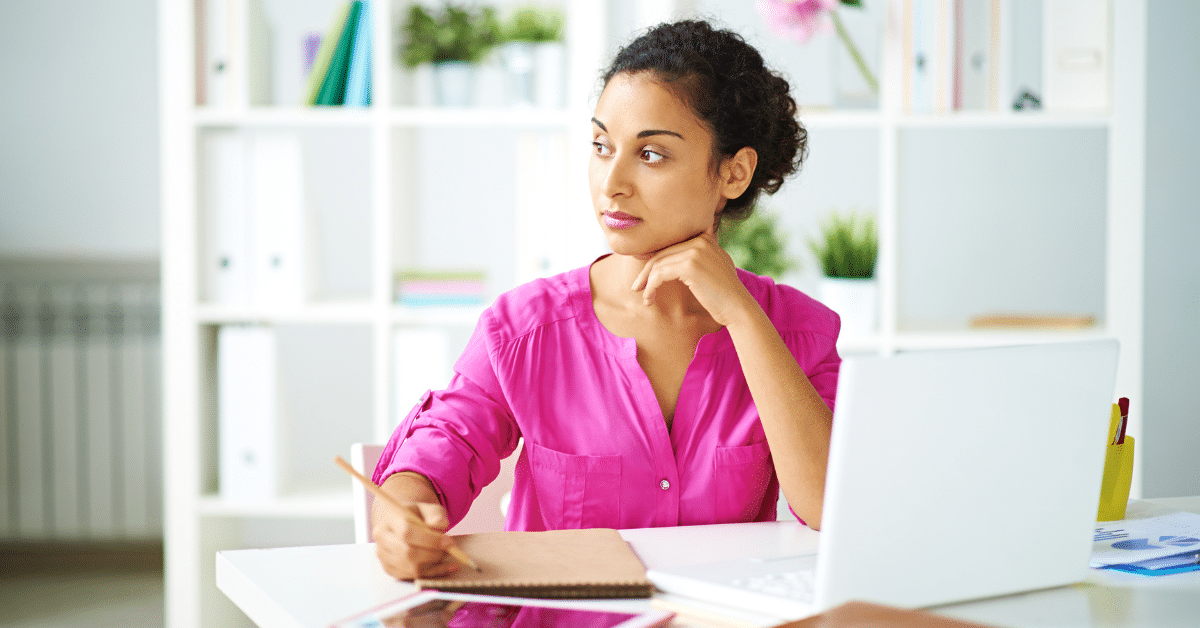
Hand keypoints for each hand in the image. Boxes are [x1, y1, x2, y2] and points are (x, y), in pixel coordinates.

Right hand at [372, 498, 460, 579]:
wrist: (401, 524)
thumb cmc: (416, 515)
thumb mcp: (428, 508)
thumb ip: (435, 514)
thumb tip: (440, 525)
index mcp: (389, 517)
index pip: (407, 532)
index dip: (430, 539)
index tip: (448, 541)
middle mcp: (382, 537)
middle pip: (408, 553)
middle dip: (433, 554)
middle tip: (449, 549)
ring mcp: (383, 555)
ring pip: (411, 568)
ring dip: (433, 564)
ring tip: (445, 554)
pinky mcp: (389, 568)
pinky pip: (412, 576)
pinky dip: (432, 573)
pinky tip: (445, 566)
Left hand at [631, 229, 755, 326]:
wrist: (737, 307)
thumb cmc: (722, 294)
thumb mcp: (713, 267)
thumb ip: (698, 257)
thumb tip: (669, 261)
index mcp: (704, 238)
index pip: (671, 246)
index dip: (654, 260)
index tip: (644, 276)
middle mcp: (700, 240)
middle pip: (662, 253)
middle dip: (646, 271)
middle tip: (637, 287)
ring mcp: (695, 251)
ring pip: (658, 264)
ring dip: (647, 282)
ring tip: (644, 297)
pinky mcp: (690, 265)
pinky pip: (660, 274)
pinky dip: (651, 287)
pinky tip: (649, 298)